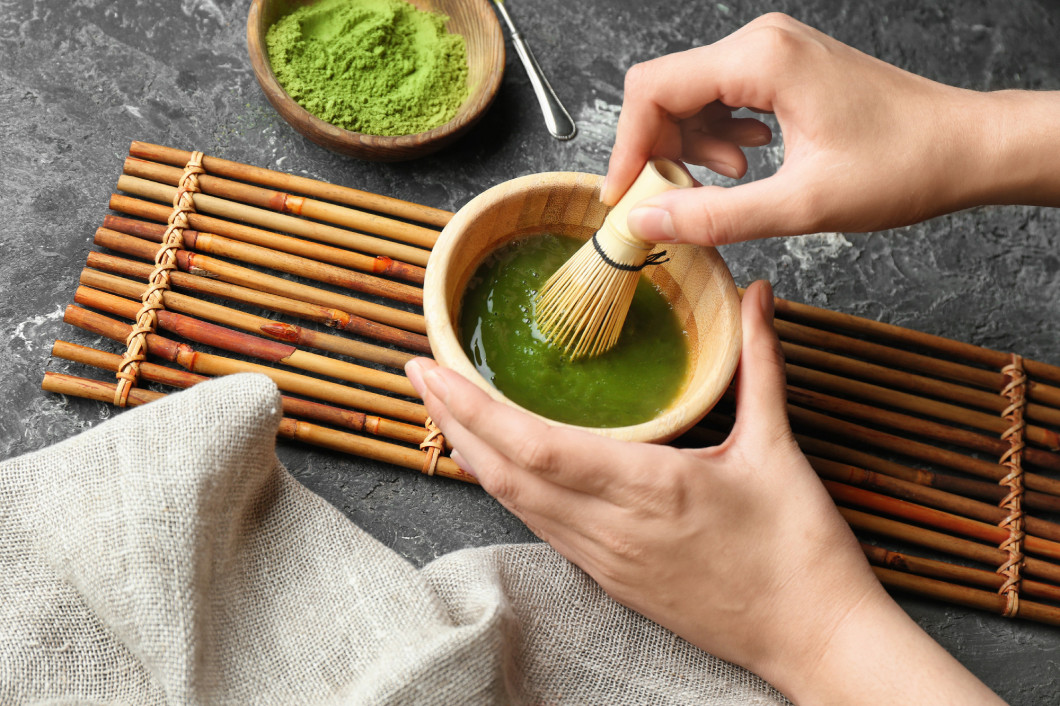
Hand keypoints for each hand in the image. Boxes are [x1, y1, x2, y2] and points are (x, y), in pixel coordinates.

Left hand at [406, 280, 999, 702]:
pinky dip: (505, 488)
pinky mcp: (608, 578)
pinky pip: (539, 526)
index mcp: (649, 489)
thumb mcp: (779, 448)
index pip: (534, 445)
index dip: (474, 407)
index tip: (433, 367)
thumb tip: (758, 294)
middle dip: (453, 421)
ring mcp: (604, 560)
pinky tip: (493, 464)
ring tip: (444, 409)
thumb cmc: (799, 549)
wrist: (813, 639)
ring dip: (472, 454)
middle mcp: (610, 529)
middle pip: (504, 473)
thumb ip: (761, 363)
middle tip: (419, 372)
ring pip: (514, 504)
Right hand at [602, 13, 1059, 246]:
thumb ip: (715, 216)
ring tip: (732, 185)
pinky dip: (720, 139)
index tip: (622, 198)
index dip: (628, 148)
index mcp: (760, 60)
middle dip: (662, 151)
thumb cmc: (902, 166)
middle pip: (668, 92)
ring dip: (694, 149)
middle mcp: (761, 44)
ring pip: (693, 99)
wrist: (964, 148)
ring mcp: (772, 54)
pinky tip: (750, 168)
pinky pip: (723, 100)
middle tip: (677, 202)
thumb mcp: (801, 205)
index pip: (654, 90)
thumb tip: (646, 222)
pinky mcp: (783, 71)